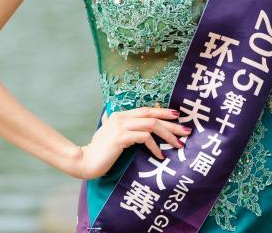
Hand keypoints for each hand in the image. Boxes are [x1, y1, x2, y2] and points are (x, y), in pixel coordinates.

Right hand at [75, 106, 190, 179]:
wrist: (85, 161)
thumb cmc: (99, 152)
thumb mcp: (109, 135)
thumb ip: (118, 128)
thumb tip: (122, 123)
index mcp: (120, 115)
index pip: (146, 110)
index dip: (163, 111)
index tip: (178, 116)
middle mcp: (121, 117)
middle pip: (152, 115)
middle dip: (171, 123)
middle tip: (186, 130)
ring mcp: (120, 126)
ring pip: (151, 125)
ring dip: (168, 134)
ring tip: (179, 144)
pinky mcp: (120, 137)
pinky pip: (144, 138)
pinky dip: (155, 147)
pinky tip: (160, 156)